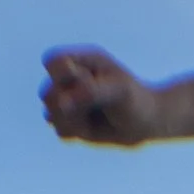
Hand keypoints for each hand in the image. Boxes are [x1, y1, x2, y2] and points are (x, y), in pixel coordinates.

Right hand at [41, 46, 162, 146]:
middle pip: (47, 92)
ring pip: (50, 114)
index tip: (85, 81)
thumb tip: (62, 104)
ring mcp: (68, 101)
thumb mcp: (117, 90)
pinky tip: (94, 128)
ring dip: (74, 120)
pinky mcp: (71, 122)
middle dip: (68, 103)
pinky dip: (78, 132)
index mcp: (81, 61)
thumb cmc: (135, 99)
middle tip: (94, 105)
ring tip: (96, 117)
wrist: (147, 122)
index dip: (61, 76)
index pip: (52, 61)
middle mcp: (71, 80)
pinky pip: (60, 131)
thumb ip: (89, 92)